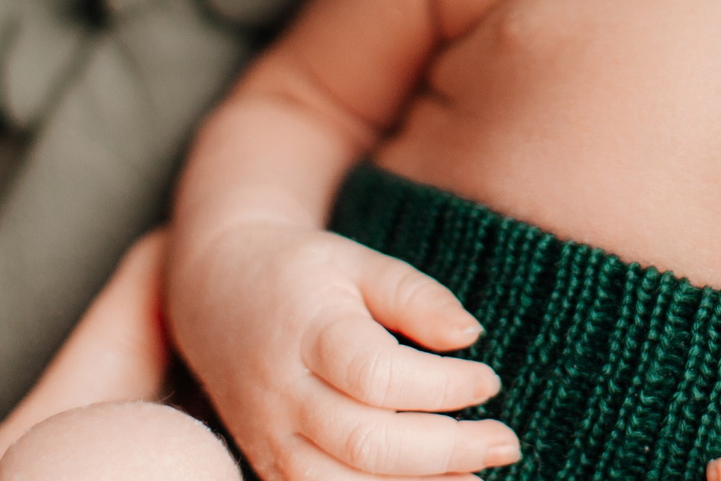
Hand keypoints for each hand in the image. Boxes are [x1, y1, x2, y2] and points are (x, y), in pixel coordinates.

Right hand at [166, 217, 520, 479]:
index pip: (377, 375)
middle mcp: (282, 393)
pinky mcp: (268, 465)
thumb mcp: (356, 261)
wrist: (213, 293)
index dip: (441, 387)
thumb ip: (415, 295)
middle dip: (446, 450)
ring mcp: (269, 437)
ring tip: (478, 477)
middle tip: (507, 440)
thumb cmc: (300, 272)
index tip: (490, 379)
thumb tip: (470, 336)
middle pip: (365, 443)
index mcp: (306, 331)